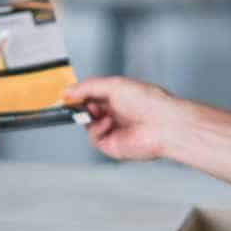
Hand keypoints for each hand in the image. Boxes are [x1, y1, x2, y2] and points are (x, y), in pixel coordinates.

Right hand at [63, 77, 190, 161]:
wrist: (162, 124)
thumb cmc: (148, 102)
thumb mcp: (113, 85)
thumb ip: (88, 87)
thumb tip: (68, 90)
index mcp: (118, 96)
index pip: (92, 95)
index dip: (80, 94)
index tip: (68, 93)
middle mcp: (115, 113)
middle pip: (88, 110)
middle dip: (81, 106)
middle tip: (75, 102)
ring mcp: (113, 129)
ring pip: (87, 124)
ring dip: (89, 116)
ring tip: (98, 111)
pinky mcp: (112, 145)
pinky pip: (93, 136)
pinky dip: (97, 129)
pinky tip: (108, 123)